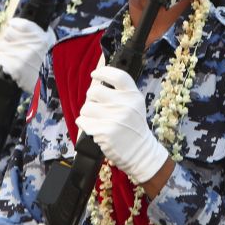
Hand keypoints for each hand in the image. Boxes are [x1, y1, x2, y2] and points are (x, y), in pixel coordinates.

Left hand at [0, 17, 54, 92]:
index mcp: (41, 36)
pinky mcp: (14, 67)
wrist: (52, 85)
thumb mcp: (51, 43)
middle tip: (10, 44)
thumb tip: (28, 25)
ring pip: (1, 45)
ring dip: (4, 50)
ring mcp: (21, 55)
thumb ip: (41, 31)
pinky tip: (8, 63)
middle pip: (8, 33)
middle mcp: (31, 44)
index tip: (12, 26)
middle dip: (8, 39)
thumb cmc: (52, 64)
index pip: (20, 23)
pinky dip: (1, 60)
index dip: (14, 24)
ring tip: (9, 56)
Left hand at [76, 67, 168, 183]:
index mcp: (133, 96)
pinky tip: (95, 129)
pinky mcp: (104, 132)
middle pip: (94, 91)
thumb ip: (120, 92)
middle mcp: (125, 105)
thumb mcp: (134, 105)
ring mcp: (115, 119)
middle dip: (91, 98)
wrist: (141, 152)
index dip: (103, 72)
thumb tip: (98, 78)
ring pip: (86, 107)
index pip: (117, 76)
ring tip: (98, 120)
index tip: (94, 74)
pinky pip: (83, 121)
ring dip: (87, 114)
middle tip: (97, 106)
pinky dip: (85, 125)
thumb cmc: (133, 127)